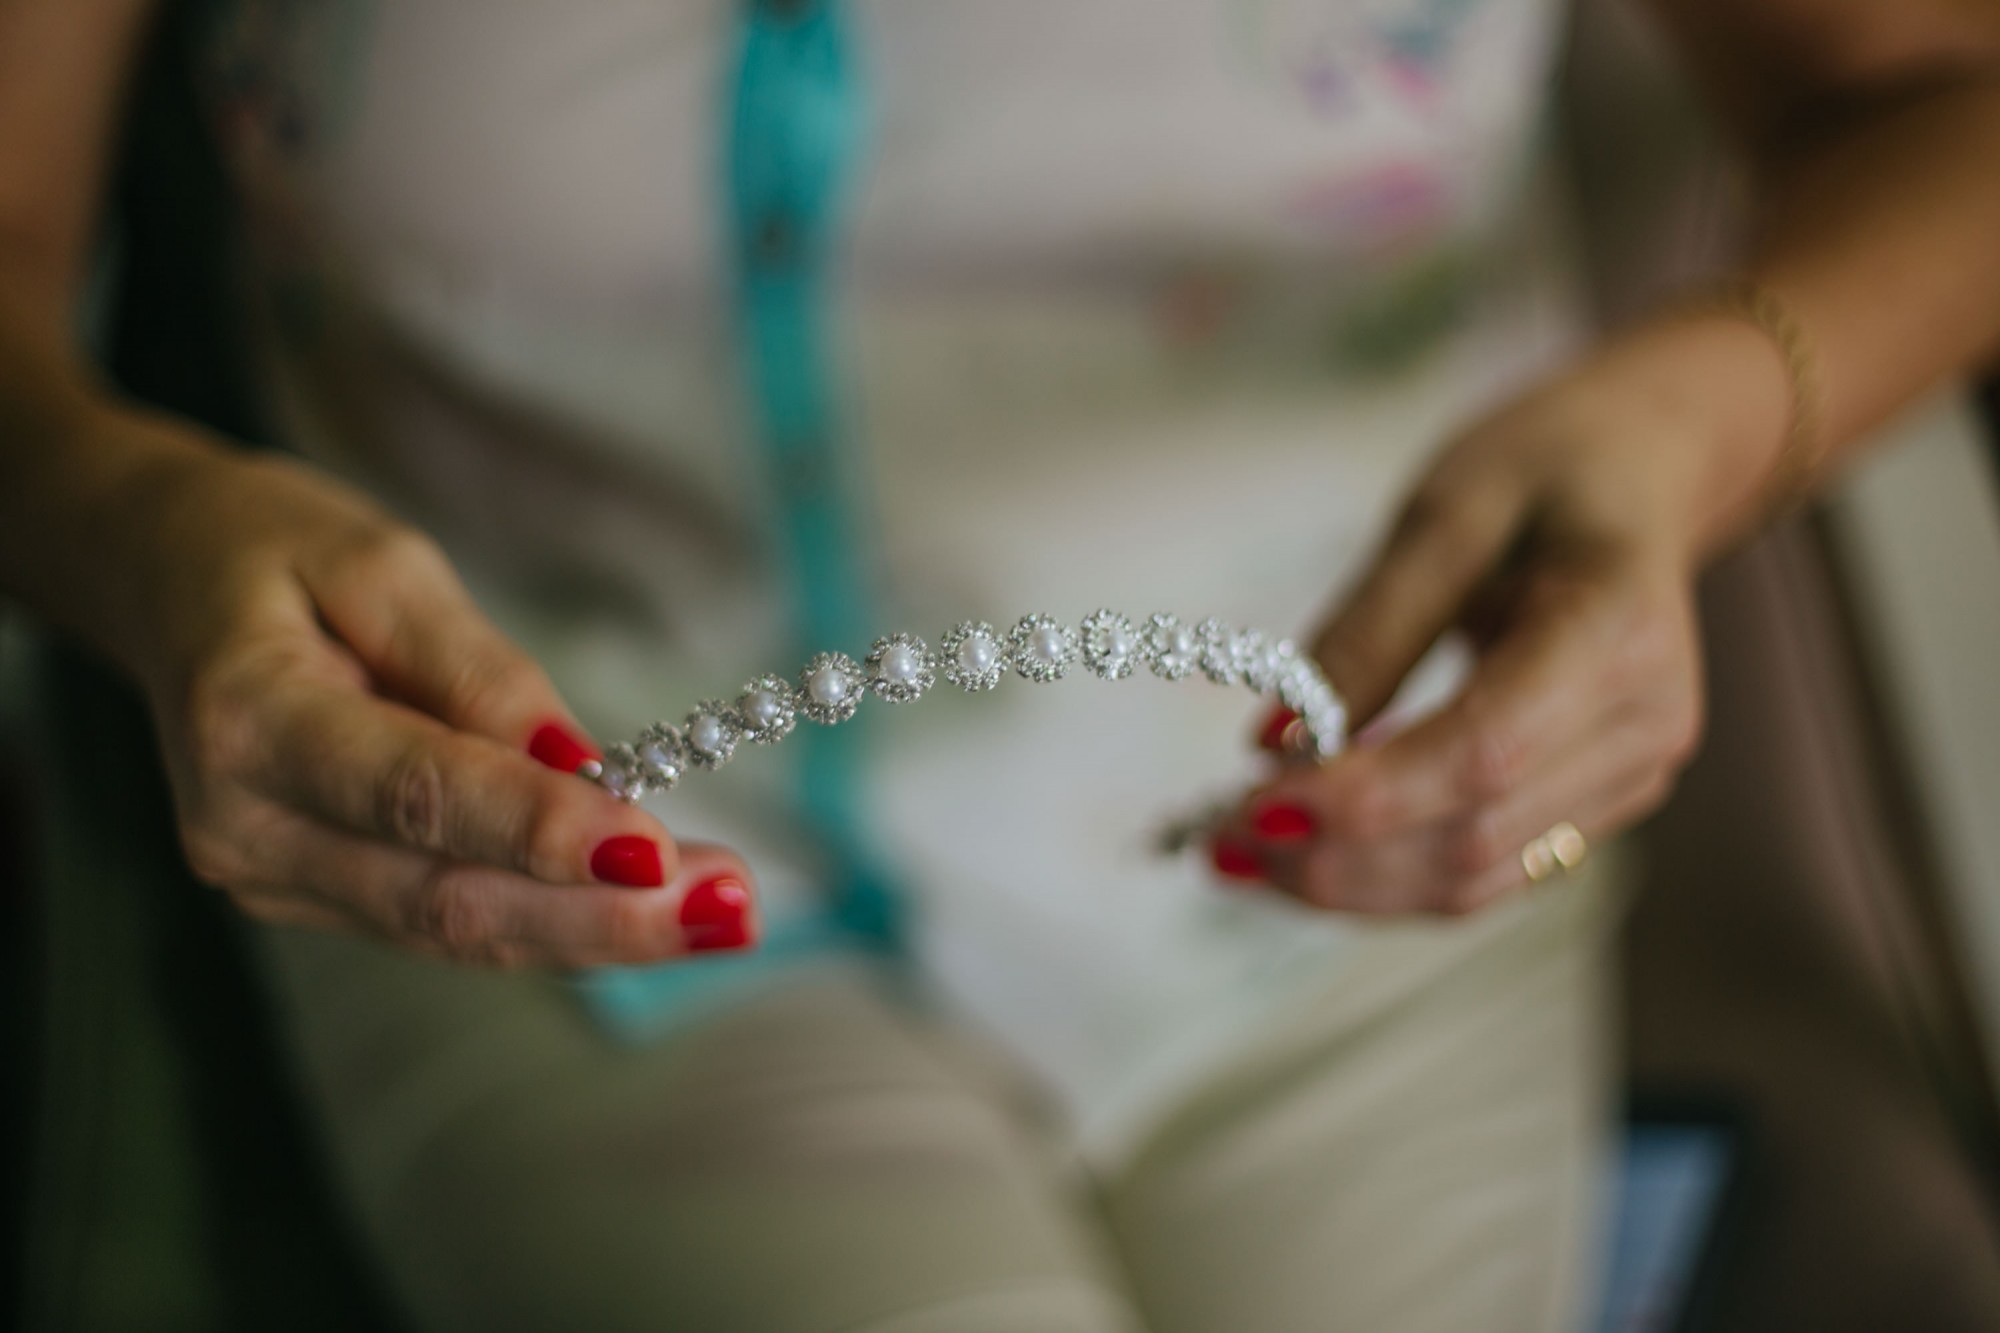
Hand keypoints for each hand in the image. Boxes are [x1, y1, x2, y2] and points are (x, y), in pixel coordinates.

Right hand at [83, 420, 756, 964]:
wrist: (156, 579)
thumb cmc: (270, 550)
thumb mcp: (376, 561)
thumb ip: (473, 670)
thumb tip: (575, 760)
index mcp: (250, 721)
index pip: (416, 795)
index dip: (537, 829)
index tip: (653, 848)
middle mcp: (248, 828)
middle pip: (446, 899)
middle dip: (599, 914)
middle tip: (731, 907)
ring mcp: (274, 878)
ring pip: (455, 932)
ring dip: (596, 932)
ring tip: (723, 914)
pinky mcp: (312, 895)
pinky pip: (443, 921)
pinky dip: (551, 920)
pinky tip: (649, 911)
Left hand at [1210, 317, 1787, 913]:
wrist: (1640, 475)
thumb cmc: (1542, 471)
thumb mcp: (1439, 516)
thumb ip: (1363, 635)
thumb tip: (1270, 747)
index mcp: (1618, 626)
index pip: (1485, 749)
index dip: (1368, 794)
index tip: (1253, 799)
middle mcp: (1645, 720)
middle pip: (1476, 835)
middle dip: (1337, 852)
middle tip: (1218, 837)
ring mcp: (1631, 772)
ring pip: (1476, 875)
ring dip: (1349, 883)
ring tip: (1240, 855)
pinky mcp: (1597, 802)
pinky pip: (1484, 869)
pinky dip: (1384, 876)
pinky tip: (1302, 853)